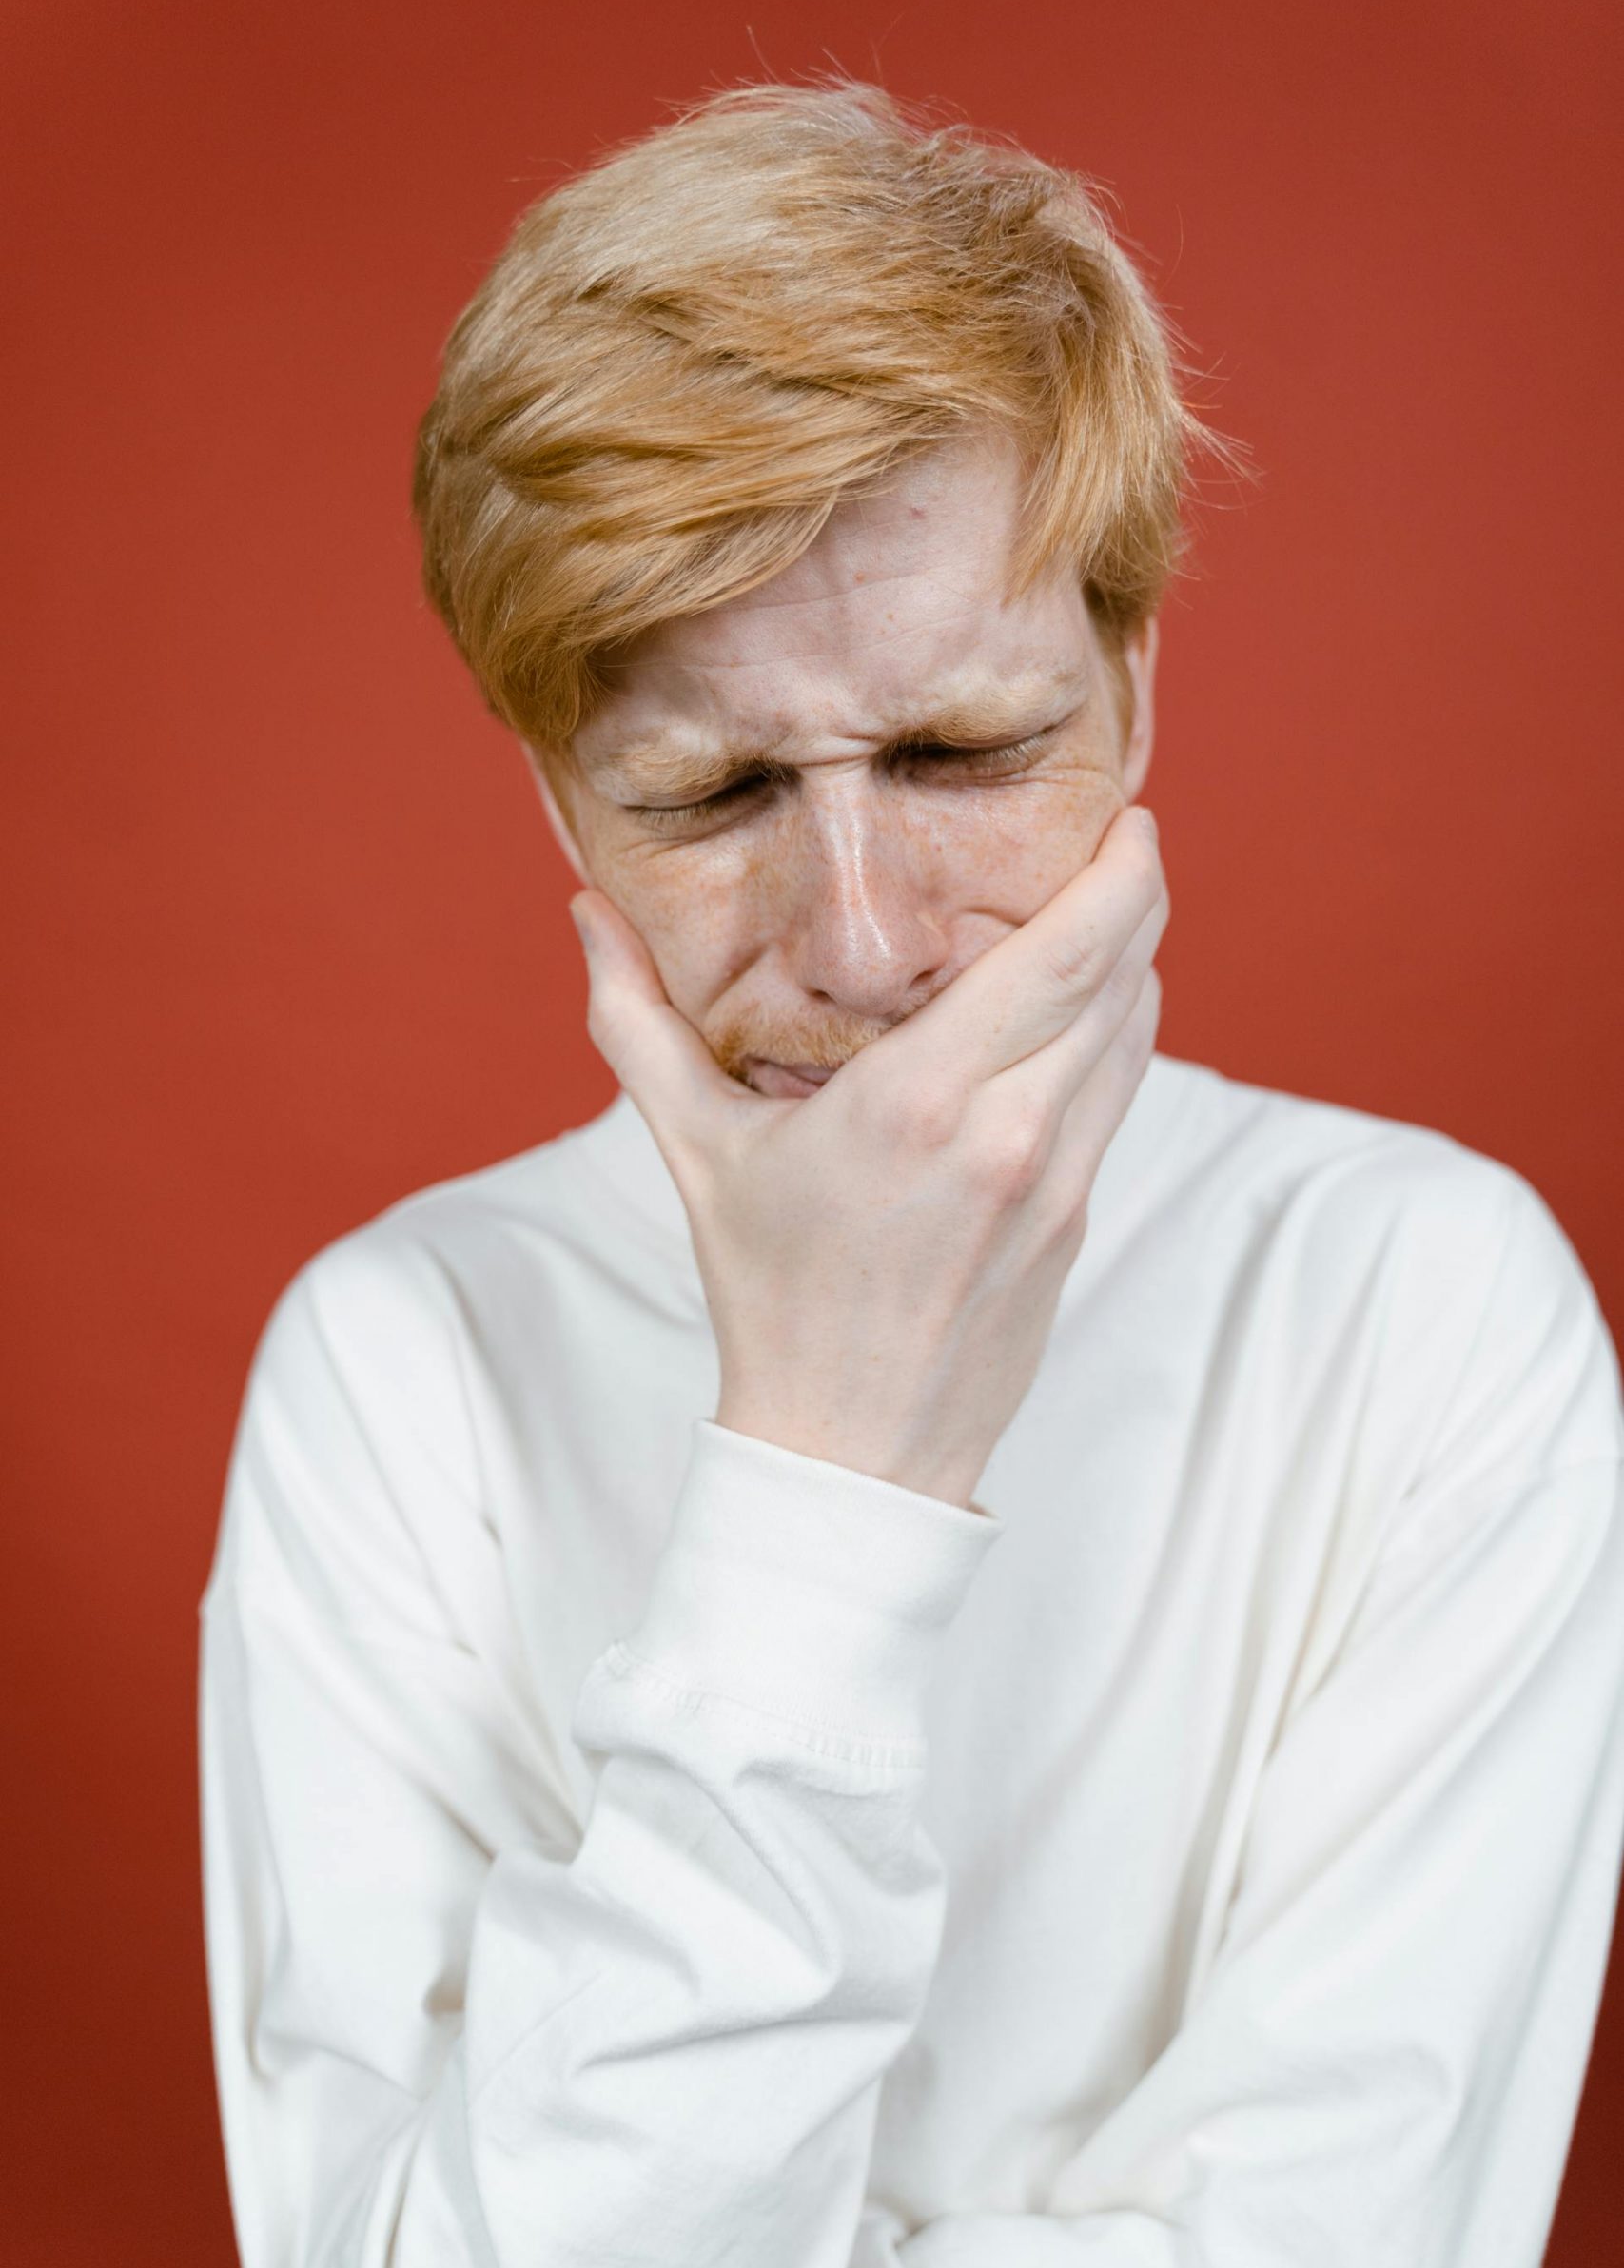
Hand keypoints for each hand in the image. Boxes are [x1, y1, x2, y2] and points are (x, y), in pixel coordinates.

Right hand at [569, 804, 1167, 1508]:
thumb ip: (639, 1022)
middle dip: (1138, 894)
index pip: (1063, 957)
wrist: (850, 1451)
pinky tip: (1092, 1004)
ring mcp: (1055, 1181)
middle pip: (1122, 977)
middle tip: (1128, 835)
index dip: (1117, 876)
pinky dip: (1120, 1031)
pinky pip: (1121, 1093)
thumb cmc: (768, 1297)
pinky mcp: (1075, 1219)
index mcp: (919, 1102)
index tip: (1128, 816)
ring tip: (1113, 905)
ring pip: (1135, 1034)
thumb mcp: (696, 1153)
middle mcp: (1008, 1133)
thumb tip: (584, 912)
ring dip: (1136, 960)